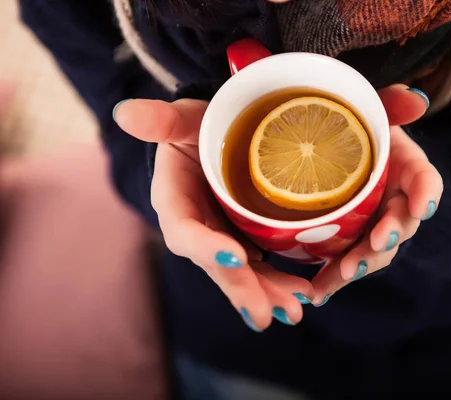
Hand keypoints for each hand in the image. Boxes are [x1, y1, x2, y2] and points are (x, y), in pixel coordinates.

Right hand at [113, 98, 313, 331]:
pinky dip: (278, 281)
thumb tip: (123, 113)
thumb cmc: (197, 126)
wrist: (217, 136)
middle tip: (266, 314)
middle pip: (216, 264)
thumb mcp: (182, 119)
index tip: (237, 258)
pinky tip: (303, 292)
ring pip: (241, 273)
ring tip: (294, 310)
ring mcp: (220, 236)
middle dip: (241, 289)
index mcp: (174, 201)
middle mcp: (196, 228)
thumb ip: (160, 120)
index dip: (207, 247)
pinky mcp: (242, 238)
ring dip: (266, 293)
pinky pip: (259, 266)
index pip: (185, 231)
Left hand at [311, 85, 443, 305]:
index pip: (426, 181)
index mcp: (405, 169)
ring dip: (360, 264)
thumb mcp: (370, 108)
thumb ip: (391, 102)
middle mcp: (394, 201)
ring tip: (340, 276)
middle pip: (401, 224)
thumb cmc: (353, 126)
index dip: (426, 194)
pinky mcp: (349, 241)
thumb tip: (417, 99)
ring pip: (374, 251)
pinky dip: (332, 279)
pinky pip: (344, 262)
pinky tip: (317, 292)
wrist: (326, 148)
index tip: (422, 207)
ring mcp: (372, 225)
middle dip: (390, 236)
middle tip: (376, 244)